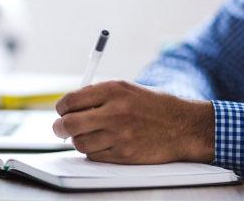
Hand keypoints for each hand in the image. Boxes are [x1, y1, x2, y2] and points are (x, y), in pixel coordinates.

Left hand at [53, 80, 214, 163]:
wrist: (183, 126)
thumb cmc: (153, 105)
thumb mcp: (126, 89)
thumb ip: (97, 95)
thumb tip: (68, 106)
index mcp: (113, 90)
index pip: (71, 100)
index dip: (61, 108)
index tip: (62, 111)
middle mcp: (115, 111)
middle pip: (69, 124)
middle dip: (60, 127)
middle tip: (61, 128)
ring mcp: (119, 135)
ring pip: (79, 143)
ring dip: (78, 140)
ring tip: (88, 134)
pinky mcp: (124, 155)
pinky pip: (94, 155)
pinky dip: (93, 151)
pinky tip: (103, 143)